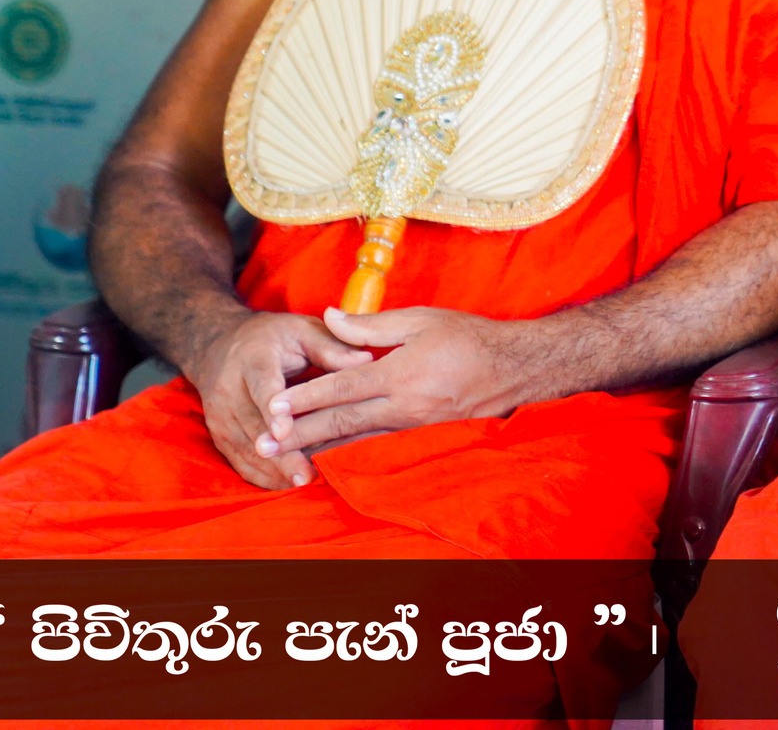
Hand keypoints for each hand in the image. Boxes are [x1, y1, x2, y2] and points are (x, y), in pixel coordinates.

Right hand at [182, 310, 373, 489]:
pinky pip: (239, 461)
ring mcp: (220, 415)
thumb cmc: (272, 337)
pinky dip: (263, 474)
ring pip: (246, 449)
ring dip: (274, 469)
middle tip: (306, 475)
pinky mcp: (219, 435)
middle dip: (280, 453)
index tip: (284, 431)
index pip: (262, 386)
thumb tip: (366, 362)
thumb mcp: (302, 330)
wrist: (217, 346)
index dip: (272, 409)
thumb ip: (331, 347)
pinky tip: (287, 483)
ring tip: (303, 483)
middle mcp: (229, 389)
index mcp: (253, 359)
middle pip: (254, 426)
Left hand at [261, 306, 540, 457]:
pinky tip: (327, 460)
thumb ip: (371, 325)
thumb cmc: (468, 337)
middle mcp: (403, 406)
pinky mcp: (420, 437)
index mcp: (400, 373)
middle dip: (299, 433)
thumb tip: (328, 317)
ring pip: (355, 442)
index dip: (306, 396)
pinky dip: (348, 454)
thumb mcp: (420, 319)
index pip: (342, 387)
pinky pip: (376, 447)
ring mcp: (412, 426)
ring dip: (318, 450)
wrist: (513, 369)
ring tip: (285, 458)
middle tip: (263, 444)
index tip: (274, 404)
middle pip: (341, 422)